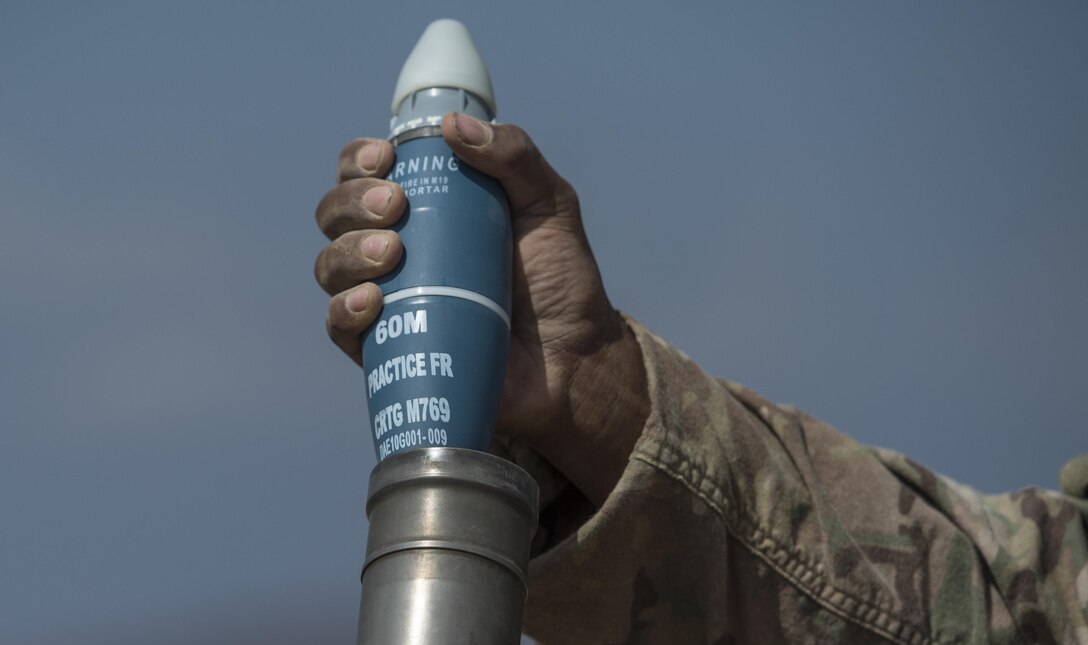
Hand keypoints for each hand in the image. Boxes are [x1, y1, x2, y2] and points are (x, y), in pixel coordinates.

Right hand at [314, 113, 648, 503]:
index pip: (366, 172)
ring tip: (389, 255)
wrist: (572, 360)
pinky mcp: (388, 348)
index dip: (359, 160)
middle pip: (336, 213)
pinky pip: (341, 327)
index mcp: (428, 207)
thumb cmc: (561, 280)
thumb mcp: (549, 205)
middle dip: (352, 202)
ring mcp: (389, 299)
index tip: (384, 160)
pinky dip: (345, 309)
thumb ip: (514, 156)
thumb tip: (452, 124)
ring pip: (331, 266)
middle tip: (395, 207)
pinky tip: (372, 301)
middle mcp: (397, 249)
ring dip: (347, 251)